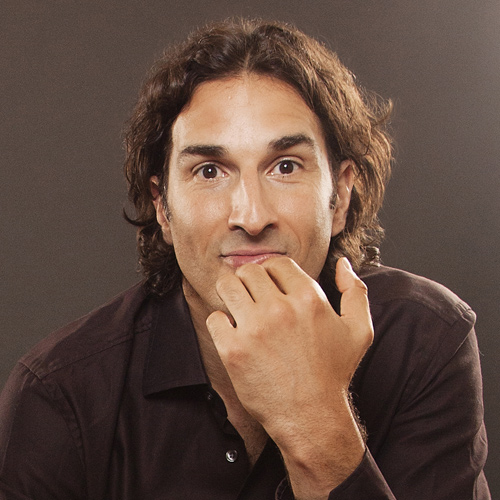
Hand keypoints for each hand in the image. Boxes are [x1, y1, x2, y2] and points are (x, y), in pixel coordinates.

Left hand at [207, 256, 372, 496]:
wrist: (311, 416)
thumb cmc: (334, 373)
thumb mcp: (359, 331)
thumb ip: (355, 291)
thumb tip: (342, 264)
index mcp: (309, 298)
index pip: (277, 262)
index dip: (272, 272)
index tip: (270, 286)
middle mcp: (281, 309)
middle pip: (250, 271)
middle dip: (250, 281)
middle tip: (252, 297)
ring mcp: (255, 329)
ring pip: (227, 286)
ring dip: (230, 293)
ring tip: (238, 307)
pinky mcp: (234, 350)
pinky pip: (215, 318)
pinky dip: (221, 323)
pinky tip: (232, 333)